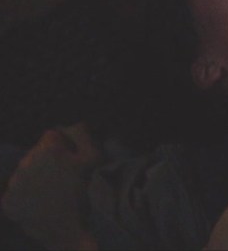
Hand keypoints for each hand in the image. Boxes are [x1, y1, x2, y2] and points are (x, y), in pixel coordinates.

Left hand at [1, 123, 100, 249]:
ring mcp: (14, 183)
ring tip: (51, 190)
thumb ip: (82, 134)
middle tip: (63, 175)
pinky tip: (39, 201)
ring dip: (35, 176)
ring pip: (24, 171)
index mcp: (48, 149)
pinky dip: (25, 194)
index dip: (63, 145)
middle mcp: (26, 162)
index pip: (51, 136)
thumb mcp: (94, 158)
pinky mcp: (8, 202)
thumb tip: (73, 122)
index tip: (71, 158)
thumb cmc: (87, 190)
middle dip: (47, 160)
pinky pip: (14, 191)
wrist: (73, 229)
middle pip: (36, 153)